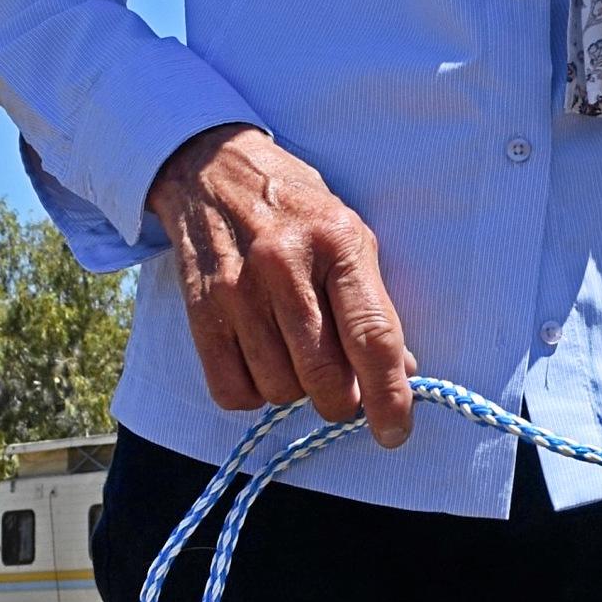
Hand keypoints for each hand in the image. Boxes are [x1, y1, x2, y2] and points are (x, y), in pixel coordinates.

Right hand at [149, 125, 416, 446]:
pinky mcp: (200, 310)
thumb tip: (402, 373)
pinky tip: (261, 361)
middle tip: (341, 389)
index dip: (389, 396)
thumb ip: (374, 304)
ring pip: (278, 388)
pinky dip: (252, 392)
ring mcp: (237, 290)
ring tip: (295, 356)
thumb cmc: (295, 208)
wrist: (213, 169)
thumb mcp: (349, 235)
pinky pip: (231, 389)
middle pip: (323, 376)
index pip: (372, 337)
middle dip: (340, 400)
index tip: (396, 431)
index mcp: (337, 244)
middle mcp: (284, 266)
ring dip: (295, 390)